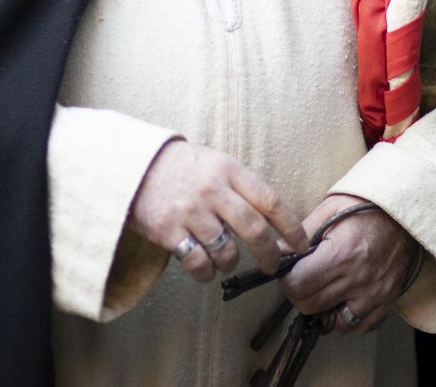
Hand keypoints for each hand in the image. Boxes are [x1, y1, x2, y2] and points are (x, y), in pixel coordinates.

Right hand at [128, 140, 308, 282]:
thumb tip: (275, 218)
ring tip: (227, 261)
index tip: (301, 243)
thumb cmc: (183, 167)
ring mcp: (190, 211)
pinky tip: (205, 268)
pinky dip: (206, 272)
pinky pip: (197, 263)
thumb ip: (242, 186)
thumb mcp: (216, 163)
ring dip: (231, 263)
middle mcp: (212, 190)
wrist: (134, 166)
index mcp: (229, 170)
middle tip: (272, 264)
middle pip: (253, 229)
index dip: (291, 226)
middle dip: (268, 253)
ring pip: (226, 250)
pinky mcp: (168, 231)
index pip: (270, 201)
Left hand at [278, 194, 415, 334]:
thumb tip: (278, 253)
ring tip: (325, 290)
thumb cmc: (365, 207)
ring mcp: (375, 294)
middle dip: (300, 294)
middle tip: (303, 279)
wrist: (405, 212)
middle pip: (311, 306)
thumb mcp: (330, 209)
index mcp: (340, 254)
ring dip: (324, 310)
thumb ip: (302, 233)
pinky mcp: (387, 301)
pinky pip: (360, 327)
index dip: (286, 279)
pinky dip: (349, 319)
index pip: (298, 284)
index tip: (288, 272)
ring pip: (334, 323)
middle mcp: (357, 279)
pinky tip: (345, 299)